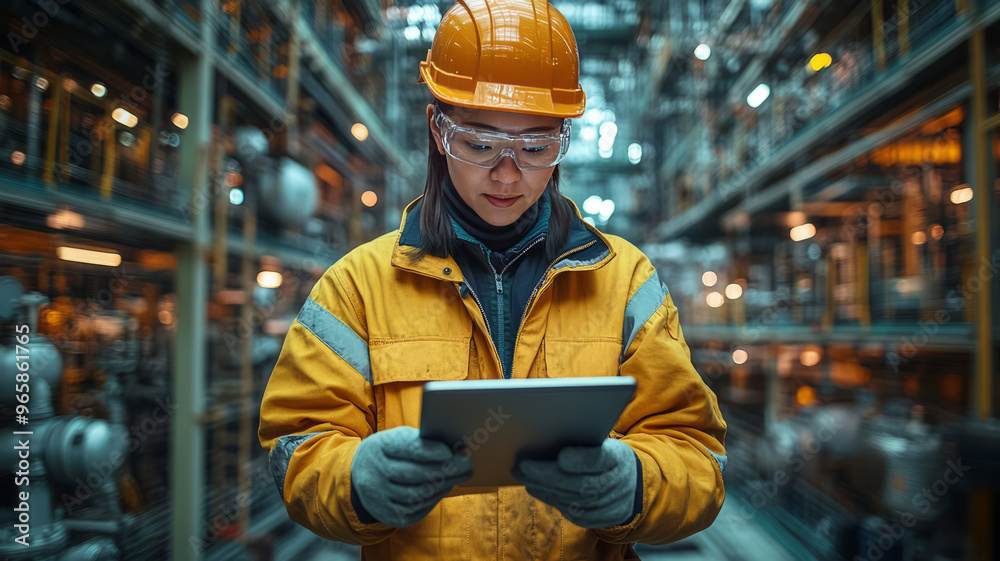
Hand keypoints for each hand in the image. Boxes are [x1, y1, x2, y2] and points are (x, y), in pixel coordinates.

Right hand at [351, 426, 472, 526]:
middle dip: (444, 470)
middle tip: (466, 465)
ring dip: (442, 486)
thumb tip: (456, 448)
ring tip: (458, 476)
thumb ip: (422, 441)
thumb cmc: (391, 451)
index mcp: (378, 447)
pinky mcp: (385, 514)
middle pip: (413, 474)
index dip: (429, 451)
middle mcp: (374, 473)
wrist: (360, 473)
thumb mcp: (399, 438)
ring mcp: (377, 496)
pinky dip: (431, 501)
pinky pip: (413, 511)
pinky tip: (443, 490)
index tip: (450, 451)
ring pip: (415, 495)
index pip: (405, 449)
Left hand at [511, 439, 639, 528]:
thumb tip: (545, 437)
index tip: (560, 456)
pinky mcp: (605, 519)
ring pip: (573, 500)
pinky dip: (553, 501)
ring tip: (524, 477)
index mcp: (618, 457)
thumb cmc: (606, 455)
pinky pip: (575, 514)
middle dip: (547, 476)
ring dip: (544, 489)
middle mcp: (619, 483)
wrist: (632, 481)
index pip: (599, 459)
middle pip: (580, 483)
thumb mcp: (602, 442)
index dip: (581, 459)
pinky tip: (537, 490)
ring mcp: (613, 505)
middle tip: (522, 467)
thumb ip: (581, 442)